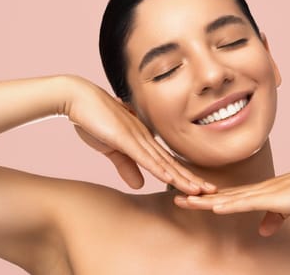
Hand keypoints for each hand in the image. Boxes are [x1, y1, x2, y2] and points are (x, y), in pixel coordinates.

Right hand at [64, 76, 214, 194]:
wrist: (78, 98)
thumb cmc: (93, 120)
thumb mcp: (111, 149)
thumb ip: (126, 166)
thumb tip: (140, 185)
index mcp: (144, 139)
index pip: (168, 162)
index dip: (184, 175)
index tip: (199, 187)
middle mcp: (146, 137)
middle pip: (172, 163)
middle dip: (192, 179)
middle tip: (211, 192)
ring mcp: (137, 137)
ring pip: (163, 163)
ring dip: (182, 178)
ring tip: (199, 191)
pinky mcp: (124, 138)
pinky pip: (145, 156)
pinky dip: (159, 169)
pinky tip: (171, 179)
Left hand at [174, 156, 289, 235]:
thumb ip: (277, 217)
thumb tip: (263, 229)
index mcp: (264, 191)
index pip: (231, 196)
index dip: (210, 198)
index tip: (191, 198)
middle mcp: (261, 188)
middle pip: (224, 195)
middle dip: (199, 197)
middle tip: (174, 197)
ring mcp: (268, 191)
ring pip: (230, 197)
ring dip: (206, 201)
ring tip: (183, 201)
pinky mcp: (277, 196)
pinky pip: (248, 202)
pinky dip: (230, 205)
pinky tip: (214, 207)